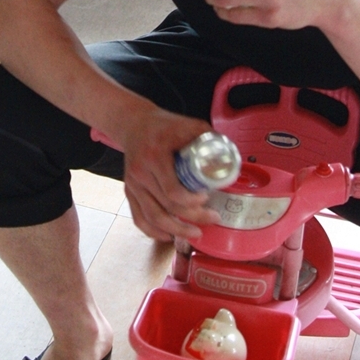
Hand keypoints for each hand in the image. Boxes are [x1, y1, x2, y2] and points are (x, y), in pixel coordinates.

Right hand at [115, 107, 220, 240]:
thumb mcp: (187, 124)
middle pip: (166, 207)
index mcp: (155, 156)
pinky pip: (139, 218)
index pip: (172, 190)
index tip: (207, 197)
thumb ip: (207, 137)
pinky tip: (168, 236)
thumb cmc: (164, 125)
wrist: (134, 123)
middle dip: (192, 217)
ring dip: (175, 230)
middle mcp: (141, 172)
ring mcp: (133, 184)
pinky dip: (152, 232)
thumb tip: (229, 156)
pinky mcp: (129, 191)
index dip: (192, 201)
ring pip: (152, 217)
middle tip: (212, 218)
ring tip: (195, 233)